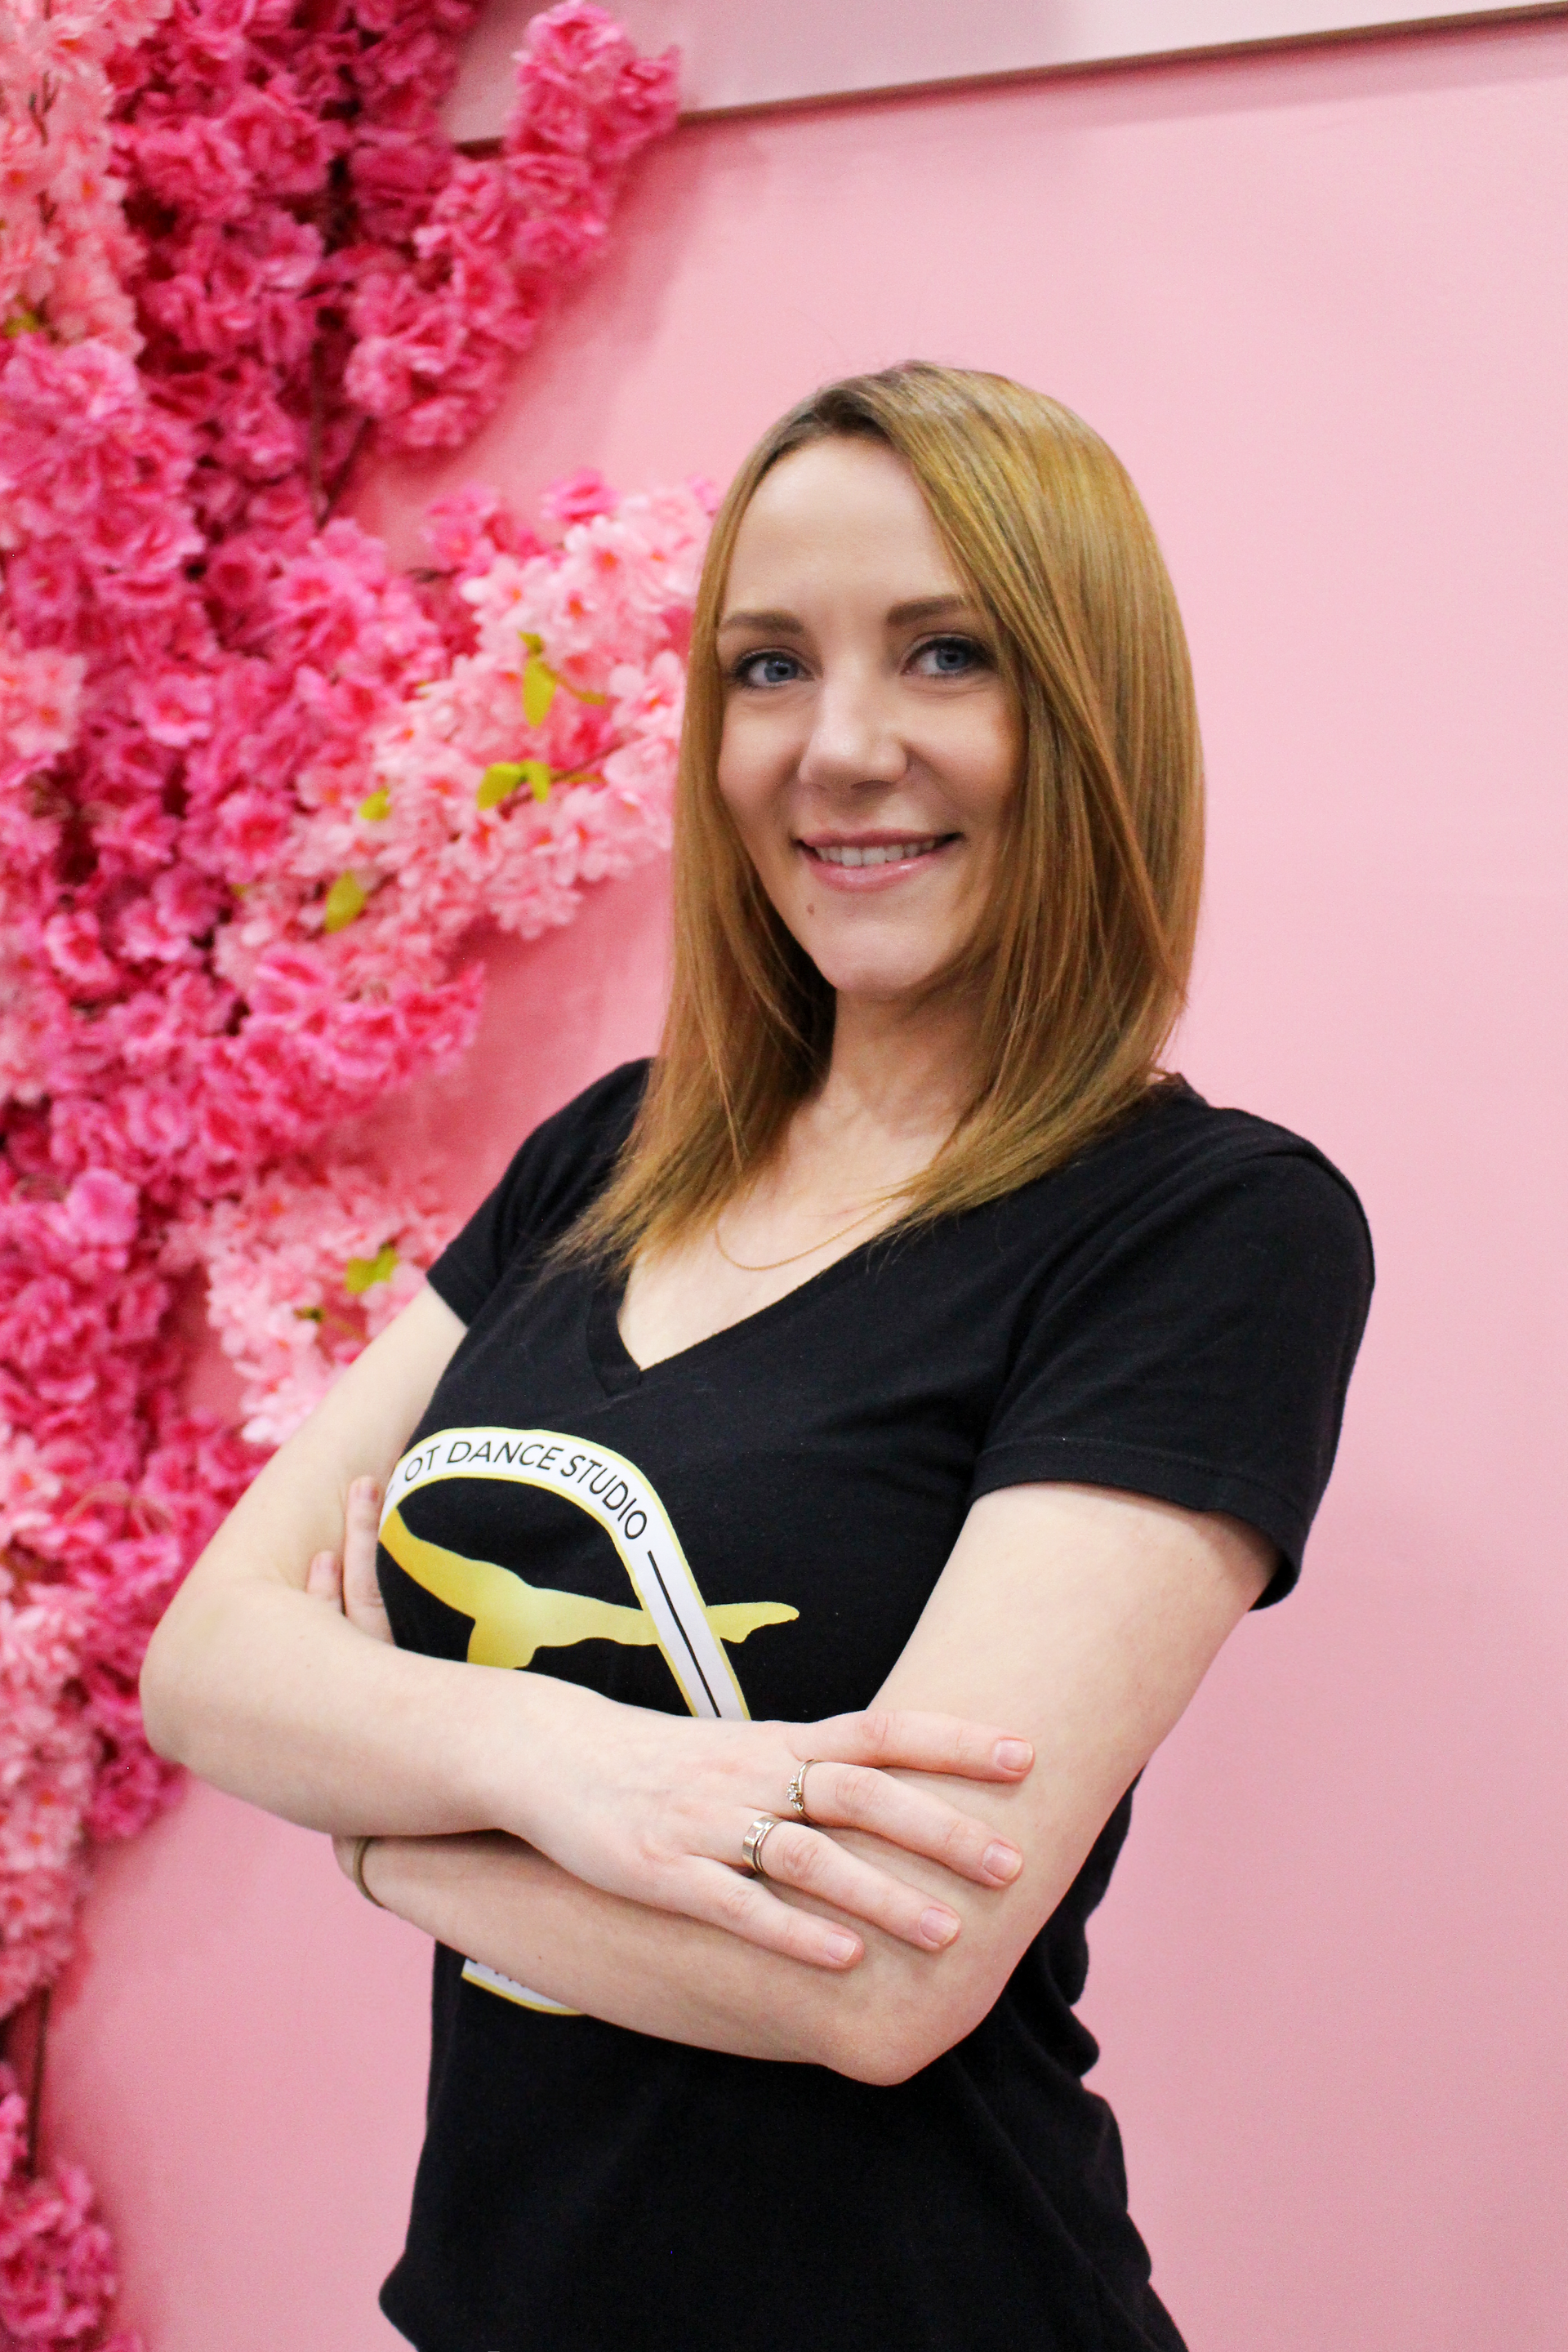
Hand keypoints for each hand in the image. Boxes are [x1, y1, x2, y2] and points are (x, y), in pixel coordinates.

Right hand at [313, 1479, 1034, 1971]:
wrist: (546, 1753)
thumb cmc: (664, 1760)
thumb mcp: (745, 1749)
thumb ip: (816, 1764)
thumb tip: (906, 1784)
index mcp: (777, 1739)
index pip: (881, 1730)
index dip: (954, 1740)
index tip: (1026, 1752)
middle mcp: (752, 1772)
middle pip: (862, 1792)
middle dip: (941, 1828)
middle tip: (1015, 1864)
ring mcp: (707, 1822)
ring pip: (808, 1855)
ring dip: (883, 1894)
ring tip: (949, 1935)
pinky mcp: (661, 1870)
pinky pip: (735, 1904)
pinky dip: (791, 1930)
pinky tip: (842, 1960)